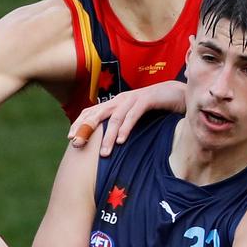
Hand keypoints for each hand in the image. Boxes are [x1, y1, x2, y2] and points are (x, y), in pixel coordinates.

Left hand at [67, 81, 186, 156]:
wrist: (176, 93)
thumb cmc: (154, 108)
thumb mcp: (133, 116)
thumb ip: (121, 125)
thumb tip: (108, 142)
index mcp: (115, 103)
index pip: (92, 111)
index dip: (80, 123)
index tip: (70, 137)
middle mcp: (120, 100)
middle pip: (97, 114)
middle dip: (86, 129)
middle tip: (76, 144)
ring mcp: (133, 99)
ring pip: (115, 118)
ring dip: (108, 137)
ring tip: (104, 153)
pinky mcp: (146, 100)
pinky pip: (133, 115)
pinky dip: (126, 128)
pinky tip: (121, 141)